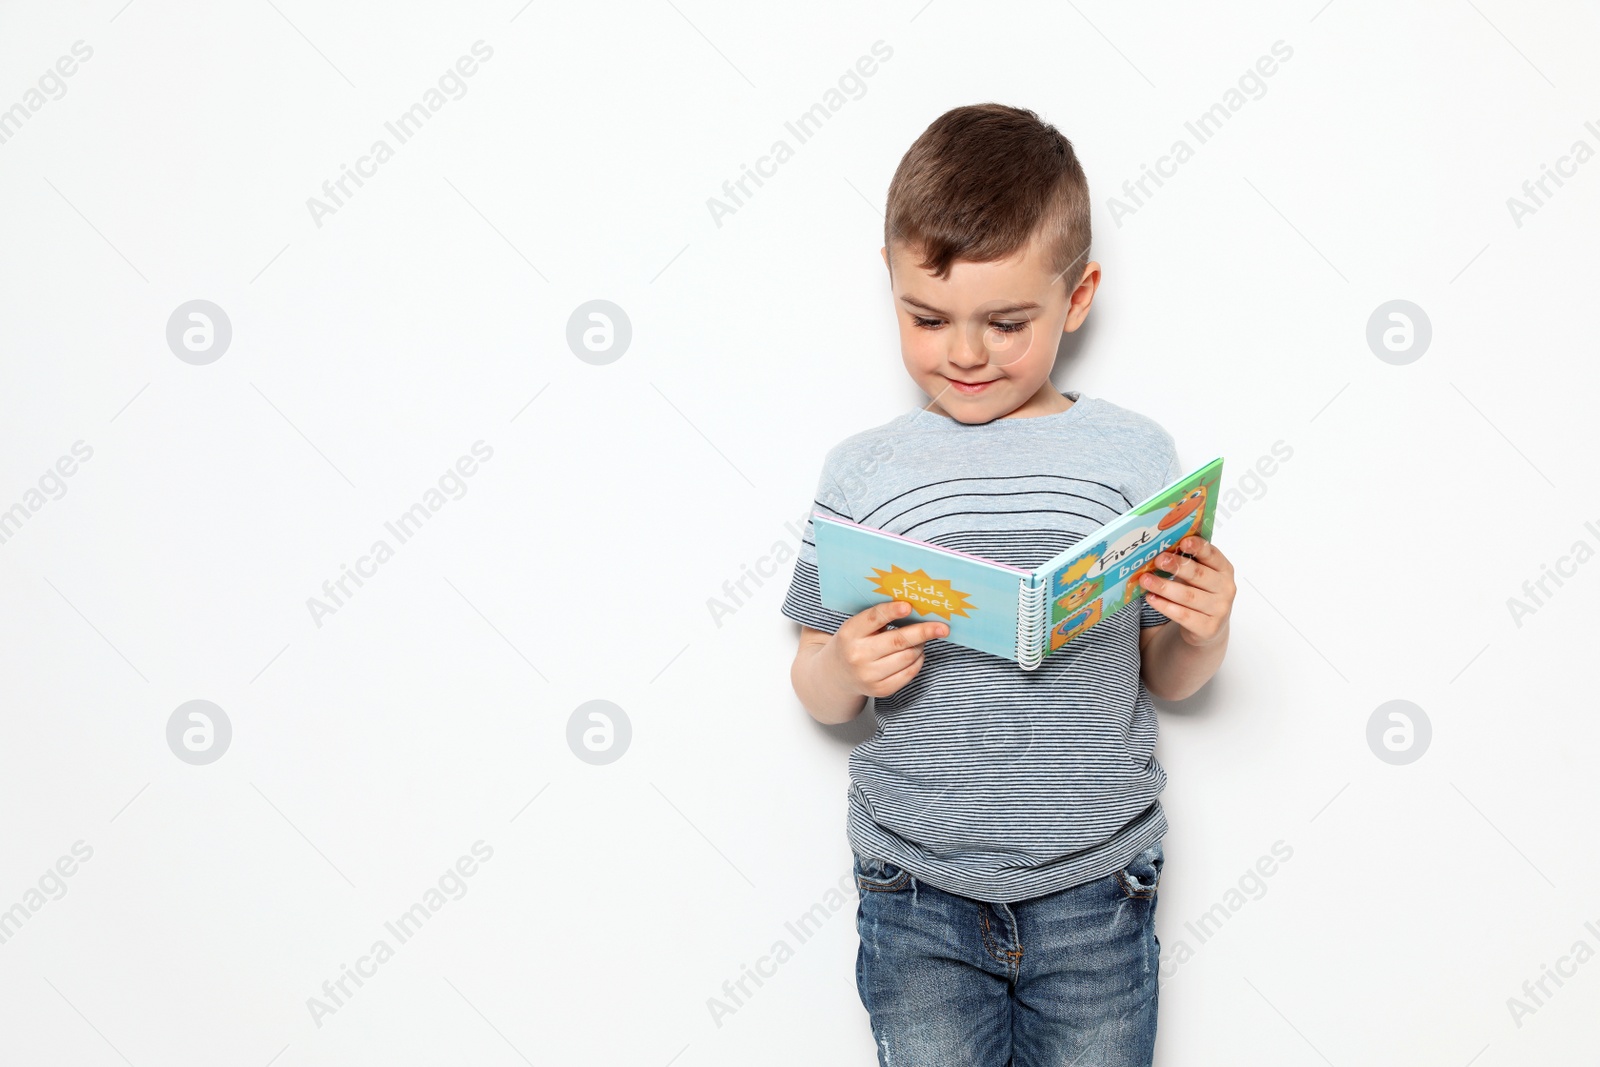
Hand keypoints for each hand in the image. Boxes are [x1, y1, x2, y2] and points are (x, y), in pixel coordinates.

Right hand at [824, 601, 948, 697]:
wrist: (836, 675)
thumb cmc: (852, 643)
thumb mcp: (855, 627)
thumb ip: (878, 618)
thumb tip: (914, 608)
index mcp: (849, 634)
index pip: (873, 619)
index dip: (892, 612)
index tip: (909, 606)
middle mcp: (857, 656)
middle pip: (897, 641)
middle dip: (923, 632)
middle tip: (942, 627)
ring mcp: (868, 676)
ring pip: (907, 657)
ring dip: (921, 646)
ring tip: (923, 639)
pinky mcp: (880, 690)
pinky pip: (908, 673)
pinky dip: (917, 661)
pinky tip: (917, 653)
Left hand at [1139, 536, 1234, 646]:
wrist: (1208, 627)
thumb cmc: (1200, 592)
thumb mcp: (1198, 575)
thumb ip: (1187, 562)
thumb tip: (1160, 549)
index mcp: (1224, 569)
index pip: (1212, 555)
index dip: (1198, 547)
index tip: (1183, 542)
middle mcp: (1226, 589)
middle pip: (1199, 575)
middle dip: (1177, 566)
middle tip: (1158, 560)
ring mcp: (1219, 610)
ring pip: (1188, 596)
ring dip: (1164, 586)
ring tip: (1146, 580)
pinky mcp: (1208, 628)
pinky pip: (1183, 615)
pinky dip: (1165, 606)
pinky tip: (1151, 598)